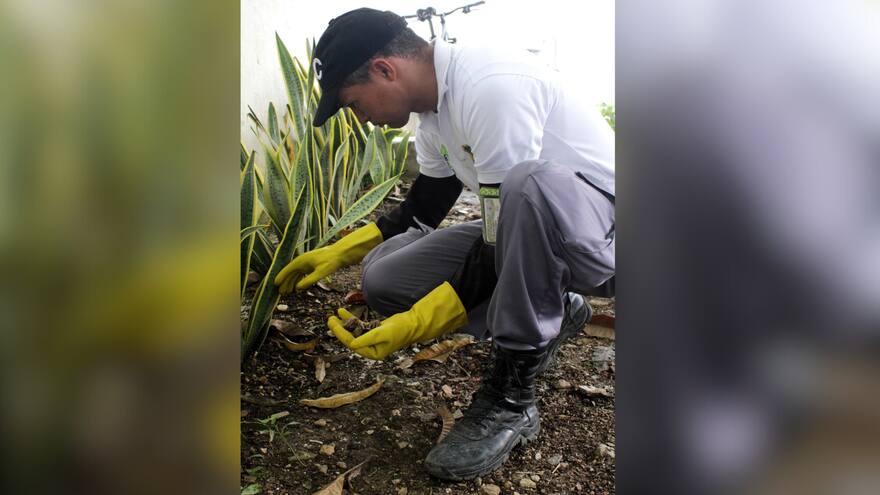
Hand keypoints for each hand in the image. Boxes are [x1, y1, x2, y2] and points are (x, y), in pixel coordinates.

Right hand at [274, 223, 382, 292]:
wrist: (341, 254)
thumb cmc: (332, 261)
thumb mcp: (321, 272)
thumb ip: (309, 280)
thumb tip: (298, 288)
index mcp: (302, 260)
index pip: (288, 269)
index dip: (281, 277)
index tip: (275, 284)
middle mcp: (303, 260)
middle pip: (291, 272)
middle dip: (285, 282)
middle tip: (281, 292)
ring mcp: (308, 262)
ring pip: (296, 274)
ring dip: (291, 282)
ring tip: (287, 292)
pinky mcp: (313, 265)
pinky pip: (302, 273)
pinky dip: (298, 280)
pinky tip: (298, 287)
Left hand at [327, 282, 468, 359]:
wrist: (413, 324)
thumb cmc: (401, 329)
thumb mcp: (383, 333)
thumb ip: (367, 338)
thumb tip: (351, 344)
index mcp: (372, 353)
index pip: (352, 343)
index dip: (340, 333)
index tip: (332, 324)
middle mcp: (370, 348)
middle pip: (350, 338)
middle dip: (339, 329)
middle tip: (330, 319)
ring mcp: (371, 339)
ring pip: (353, 331)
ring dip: (344, 323)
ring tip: (334, 315)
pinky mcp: (373, 331)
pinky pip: (359, 325)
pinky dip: (351, 319)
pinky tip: (343, 312)